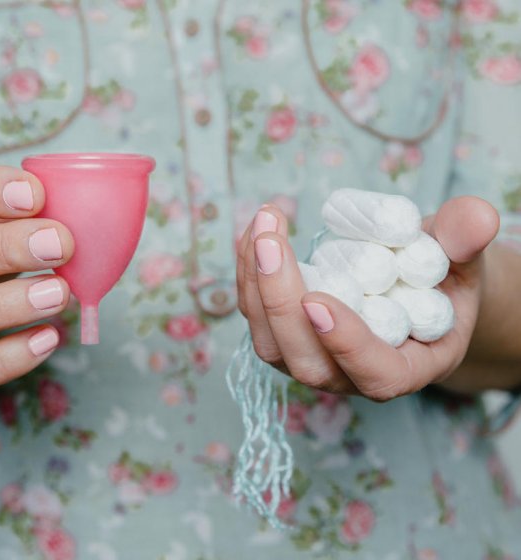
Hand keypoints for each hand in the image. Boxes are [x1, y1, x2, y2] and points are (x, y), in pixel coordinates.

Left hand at [236, 196, 499, 399]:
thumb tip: (477, 218)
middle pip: (306, 361)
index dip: (346, 344)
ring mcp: (313, 359)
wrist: (413, 290)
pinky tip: (254, 232)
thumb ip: (465, 243)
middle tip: (272, 240)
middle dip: (281, 300)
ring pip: (270, 342)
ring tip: (262, 225)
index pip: (376, 375)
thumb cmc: (442, 280)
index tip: (318, 301)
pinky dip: (248, 272)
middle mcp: (352, 375)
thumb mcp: (463, 261)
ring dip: (255, 283)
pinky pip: (257, 315)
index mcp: (408, 367)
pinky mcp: (286, 337)